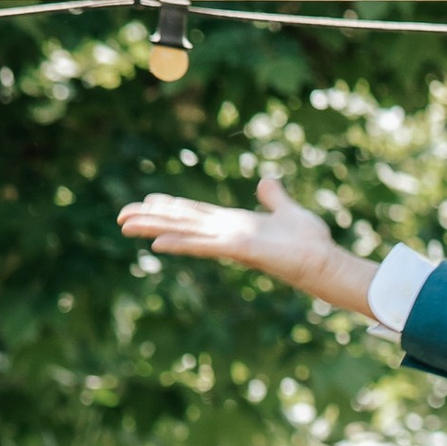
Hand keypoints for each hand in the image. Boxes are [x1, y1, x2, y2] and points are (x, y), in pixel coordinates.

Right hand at [116, 169, 373, 318]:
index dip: (170, 207)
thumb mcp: (289, 211)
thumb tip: (267, 182)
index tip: (147, 202)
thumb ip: (275, 198)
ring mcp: (230, 242)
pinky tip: (157, 244)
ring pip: (184, 232)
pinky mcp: (239, 250)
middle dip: (151, 218)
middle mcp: (226, 233)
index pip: (195, 213)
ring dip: (154, 228)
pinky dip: (180, 244)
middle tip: (121, 217)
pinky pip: (203, 246)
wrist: (324, 263)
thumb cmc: (310, 242)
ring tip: (126, 226)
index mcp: (234, 223)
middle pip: (181, 221)